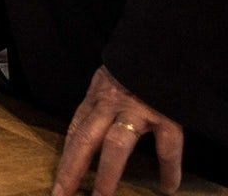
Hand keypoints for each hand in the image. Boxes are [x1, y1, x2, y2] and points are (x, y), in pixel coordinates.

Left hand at [52, 66, 183, 195]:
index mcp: (96, 98)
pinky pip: (166, 146)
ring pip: (116, 145)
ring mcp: (137, 110)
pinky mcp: (165, 114)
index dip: (66, 160)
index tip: (58, 185)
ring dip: (107, 174)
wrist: (163, 45)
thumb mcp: (110, 81)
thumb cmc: (137, 69)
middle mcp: (111, 105)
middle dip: (72, 170)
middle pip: (84, 140)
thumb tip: (92, 135)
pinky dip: (169, 168)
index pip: (75, 132)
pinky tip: (168, 186)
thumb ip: (101, 106)